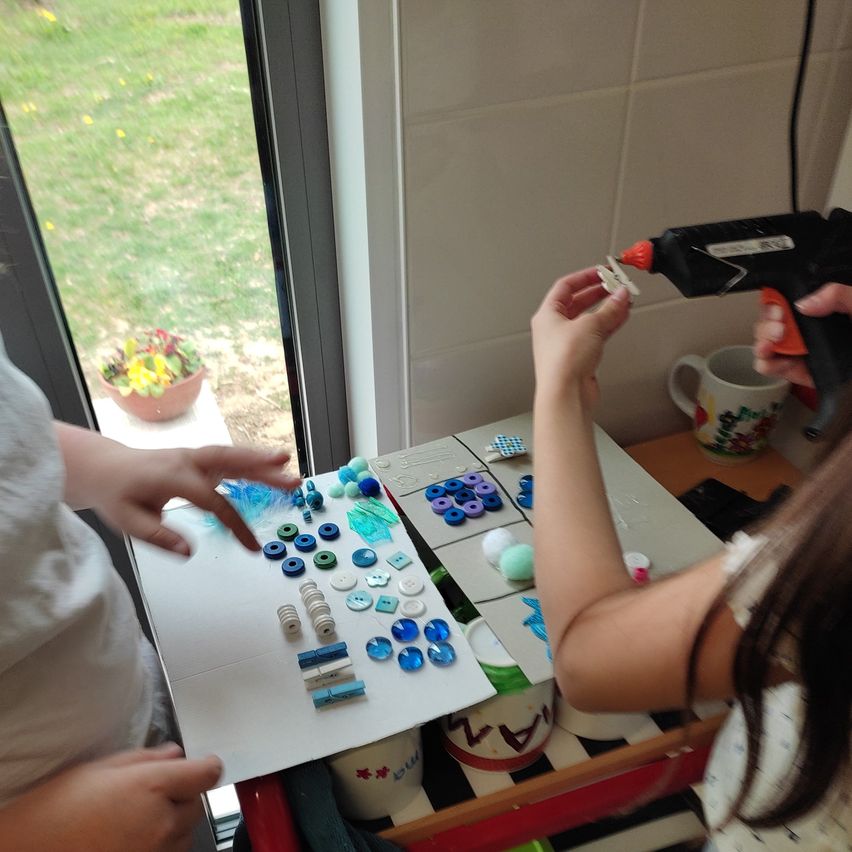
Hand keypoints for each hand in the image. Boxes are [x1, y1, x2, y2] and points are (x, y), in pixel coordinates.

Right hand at [0, 744, 221, 851]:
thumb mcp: (100, 768)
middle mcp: (161, 823)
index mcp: (152, 787)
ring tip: (136, 821)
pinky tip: (132, 840)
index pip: (207, 773)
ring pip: (185, 833)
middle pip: (197, 804)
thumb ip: (146, 758)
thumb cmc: (55, 811)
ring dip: (173, 824)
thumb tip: (175, 754)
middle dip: (184, 795)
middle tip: (153, 794)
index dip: (206, 766)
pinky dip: (161, 846)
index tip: (203, 764)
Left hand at [91, 444, 300, 554]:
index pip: (214, 502)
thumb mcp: (127, 522)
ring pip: (233, 455)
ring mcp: (194, 456)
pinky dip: (250, 460)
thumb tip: (188, 552)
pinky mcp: (198, 457)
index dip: (237, 525)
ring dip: (262, 461)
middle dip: (262, 470)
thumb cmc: (117, 494)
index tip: (253, 548)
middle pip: (231, 463)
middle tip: (291, 479)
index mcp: (173, 477)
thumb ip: (158, 536)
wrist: (105, 467)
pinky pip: (228, 457)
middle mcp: (187, 461)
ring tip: (289, 469)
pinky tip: (269, 467)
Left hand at [531, 267, 630, 407]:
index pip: (565, 286)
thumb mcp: (590, 325)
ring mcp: (566, 343)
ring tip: (624, 300)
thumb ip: (609, 308)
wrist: (565, 393)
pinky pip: (595, 334)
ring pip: (588, 319)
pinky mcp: (578, 356)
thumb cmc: (563, 362)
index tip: (603, 272)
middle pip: (578, 302)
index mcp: (547, 315)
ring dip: (606, 309)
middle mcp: (553, 328)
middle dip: (599, 293)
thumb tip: (620, 295)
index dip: (585, 277)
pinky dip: (608, 325)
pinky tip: (621, 317)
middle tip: (616, 286)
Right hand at [754, 282, 851, 386]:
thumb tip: (806, 302)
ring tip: (771, 343)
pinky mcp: (797, 372)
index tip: (779, 306)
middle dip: (767, 322)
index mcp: (823, 308)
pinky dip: (766, 363)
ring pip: (765, 342)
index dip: (775, 299)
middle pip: (771, 319)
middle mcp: (808, 328)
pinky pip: (771, 367)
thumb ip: (839, 295)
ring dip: (761, 342)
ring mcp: (800, 350)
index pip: (788, 297)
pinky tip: (776, 360)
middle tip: (779, 327)